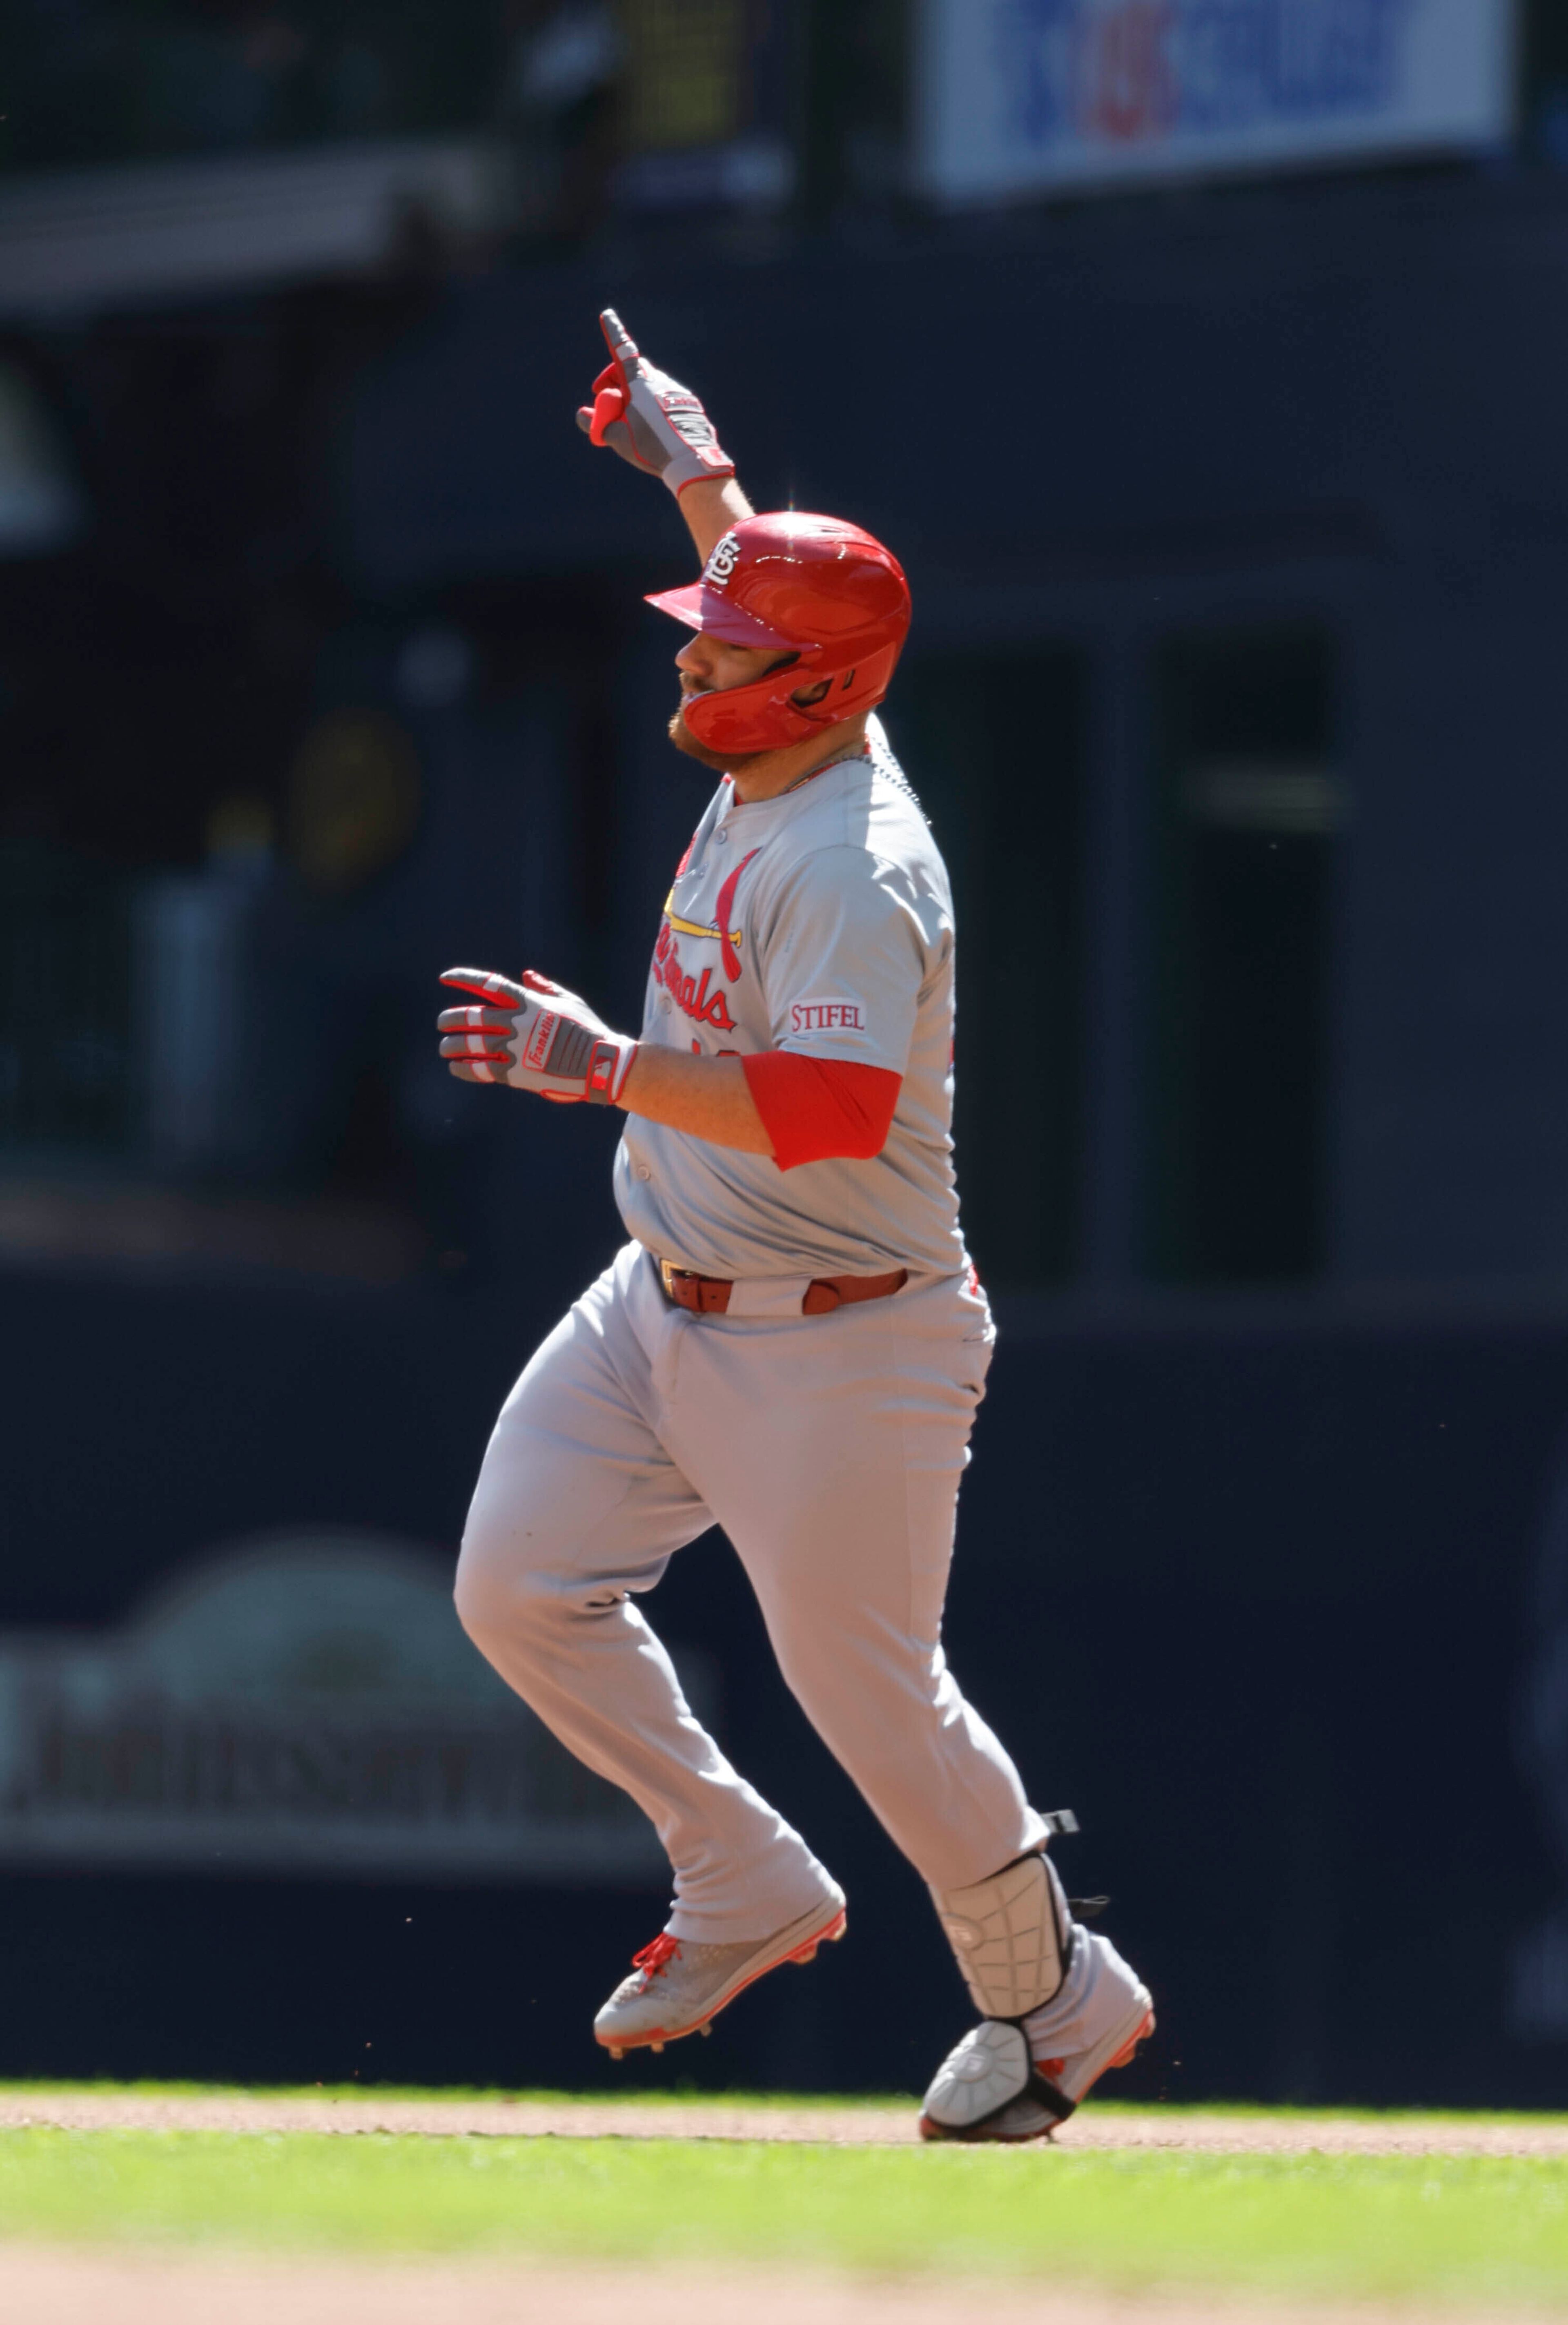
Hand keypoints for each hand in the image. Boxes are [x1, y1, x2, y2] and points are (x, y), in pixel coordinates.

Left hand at [438, 968, 637, 1105]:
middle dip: (451, 1018)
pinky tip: (455, 1067)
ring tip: (443, 1047)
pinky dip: (464, 1068)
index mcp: (528, 1001)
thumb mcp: (569, 1001)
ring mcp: (514, 1048)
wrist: (601, 1064)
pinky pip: (480, 1070)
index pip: (487, 984)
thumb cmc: (589, 1029)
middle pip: (471, 1016)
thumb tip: (526, 975)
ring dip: (452, 1045)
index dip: (463, 978)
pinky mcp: (515, 1073)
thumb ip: (545, 987)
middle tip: (442, 1022)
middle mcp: (516, 1022)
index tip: (445, 978)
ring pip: (470, 1044)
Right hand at [576, 309, 734, 497]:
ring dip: (638, 399)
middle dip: (618, 383)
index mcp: (641, 382)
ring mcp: (678, 392)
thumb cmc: (651, 447)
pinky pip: (668, 402)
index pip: (622, 351)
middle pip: (634, 372)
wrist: (691, 462)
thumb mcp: (615, 437)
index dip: (613, 332)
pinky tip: (657, 434)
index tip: (607, 314)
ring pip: (652, 388)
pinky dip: (657, 411)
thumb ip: (595, 423)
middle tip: (608, 406)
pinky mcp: (690, 406)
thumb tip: (583, 414)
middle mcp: (661, 381)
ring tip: (634, 427)